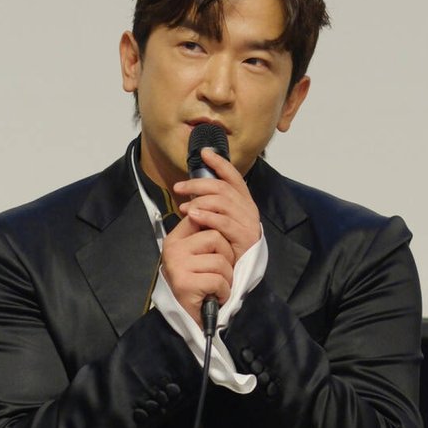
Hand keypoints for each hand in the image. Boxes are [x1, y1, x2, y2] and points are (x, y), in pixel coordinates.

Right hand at [161, 214, 234, 326]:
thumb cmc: (196, 284)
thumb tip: (221, 216)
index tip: (221, 244)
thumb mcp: (196, 255)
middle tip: (221, 272)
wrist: (185, 316)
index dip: (217, 226)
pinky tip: (216, 296)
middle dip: (227, 256)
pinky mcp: (185, 283)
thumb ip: (203, 236)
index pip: (199, 217)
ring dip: (226, 278)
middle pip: (216, 237)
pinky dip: (223, 292)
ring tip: (217, 286)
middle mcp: (173, 249)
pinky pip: (218, 280)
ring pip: (220, 260)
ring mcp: (177, 265)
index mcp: (175, 239)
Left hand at [173, 147, 260, 262]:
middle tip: (179, 187)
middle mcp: (248, 209)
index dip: (219, 163)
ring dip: (199, 201)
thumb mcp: (218, 221)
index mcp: (243, 202)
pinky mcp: (244, 238)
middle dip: (198, 183)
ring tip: (184, 207)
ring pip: (222, 202)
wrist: (239, 274)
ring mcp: (248, 223)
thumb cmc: (226, 246)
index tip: (204, 153)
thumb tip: (190, 188)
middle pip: (222, 187)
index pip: (233, 176)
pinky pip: (223, 222)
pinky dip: (206, 216)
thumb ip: (210, 205)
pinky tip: (193, 216)